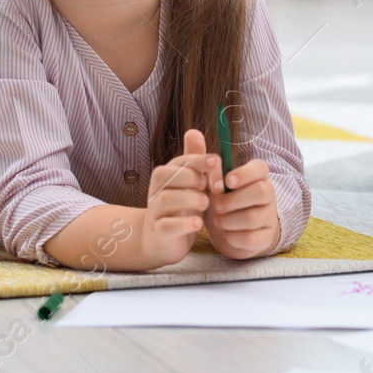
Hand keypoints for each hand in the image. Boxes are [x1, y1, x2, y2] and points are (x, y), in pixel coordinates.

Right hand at [139, 128, 217, 266]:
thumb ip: (193, 160)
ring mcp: (155, 212)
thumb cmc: (180, 207)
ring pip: (165, 199)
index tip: (217, 163)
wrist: (161, 240)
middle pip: (167, 176)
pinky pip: (166, 226)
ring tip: (205, 204)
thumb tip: (194, 131)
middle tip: (208, 187)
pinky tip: (198, 223)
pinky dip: (182, 224)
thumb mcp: (189, 183)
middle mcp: (156, 191)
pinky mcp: (158, 232)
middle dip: (191, 178)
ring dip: (189, 199)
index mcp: (166, 176)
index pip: (178, 161)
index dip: (198, 160)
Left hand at [204, 154, 281, 258]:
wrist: (233, 231)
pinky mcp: (265, 237)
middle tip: (216, 205)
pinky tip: (226, 233)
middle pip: (261, 192)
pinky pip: (252, 238)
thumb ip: (203, 160)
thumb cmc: (223, 201)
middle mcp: (269, 194)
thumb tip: (191, 133)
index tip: (227, 181)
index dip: (244, 174)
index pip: (260, 168)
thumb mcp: (212, 182)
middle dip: (234, 200)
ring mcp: (269, 216)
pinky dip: (234, 237)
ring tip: (217, 220)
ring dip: (229, 220)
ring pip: (254, 217)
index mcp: (257, 176)